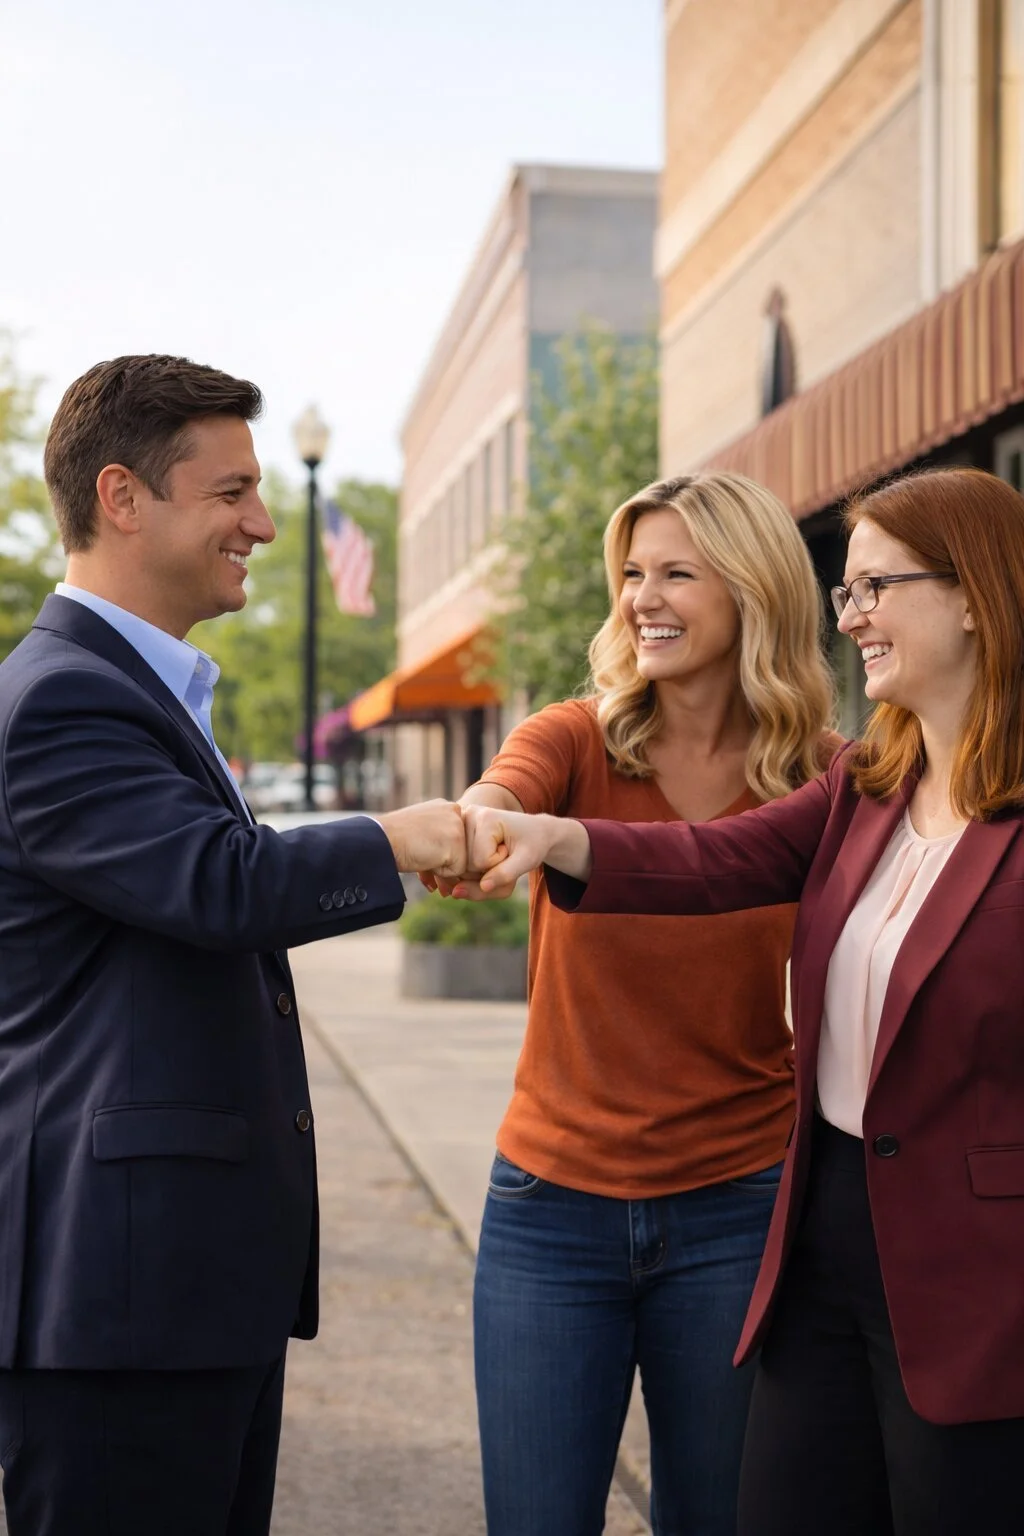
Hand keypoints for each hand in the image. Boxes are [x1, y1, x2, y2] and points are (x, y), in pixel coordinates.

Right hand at [377, 800, 465, 876]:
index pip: (456, 840)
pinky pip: (456, 871)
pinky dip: (439, 872)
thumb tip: (453, 863)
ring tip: (420, 853)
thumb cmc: (395, 838)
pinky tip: (424, 858)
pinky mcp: (457, 842)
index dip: (439, 852)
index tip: (420, 847)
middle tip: (420, 853)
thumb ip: (440, 839)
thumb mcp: (422, 831)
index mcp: (447, 807)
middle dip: (443, 861)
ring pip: (460, 861)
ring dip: (439, 866)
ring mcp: (458, 825)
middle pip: (461, 850)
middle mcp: (455, 811)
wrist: (381, 839)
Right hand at [456, 806, 592, 896]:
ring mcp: (458, 822)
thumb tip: (458, 892)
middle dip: (487, 869)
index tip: (510, 849)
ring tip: (495, 852)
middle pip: (465, 866)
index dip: (499, 864)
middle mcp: (467, 814)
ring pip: (459, 868)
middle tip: (504, 852)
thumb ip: (502, 876)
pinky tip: (483, 857)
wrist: (535, 830)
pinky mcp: (455, 831)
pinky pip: (455, 865)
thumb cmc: (533, 844)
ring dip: (479, 870)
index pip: (480, 862)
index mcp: (485, 817)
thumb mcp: (526, 861)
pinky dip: (470, 871)